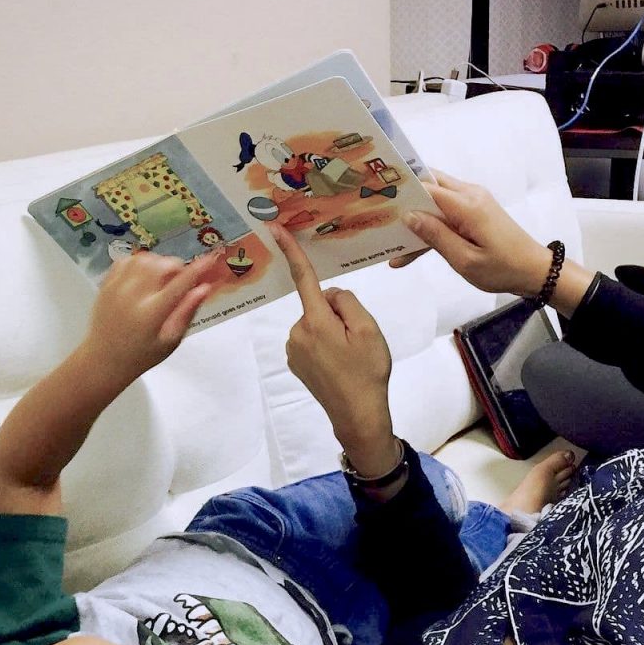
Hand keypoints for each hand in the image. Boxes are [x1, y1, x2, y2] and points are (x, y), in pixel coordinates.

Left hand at [82, 251, 216, 382]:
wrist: (104, 359)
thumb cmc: (142, 354)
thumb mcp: (171, 340)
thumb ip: (187, 312)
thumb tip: (204, 289)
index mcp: (152, 313)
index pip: (180, 283)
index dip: (197, 269)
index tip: (210, 259)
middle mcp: (133, 295)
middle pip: (161, 265)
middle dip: (176, 267)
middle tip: (180, 281)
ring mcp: (117, 286)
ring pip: (144, 258)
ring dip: (159, 263)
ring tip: (162, 279)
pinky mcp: (107, 283)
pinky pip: (126, 260)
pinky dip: (140, 262)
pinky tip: (144, 276)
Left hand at [271, 224, 398, 475]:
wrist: (357, 415)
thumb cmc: (367, 372)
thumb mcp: (368, 329)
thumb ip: (346, 302)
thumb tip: (329, 296)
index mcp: (316, 321)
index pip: (303, 278)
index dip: (291, 252)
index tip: (274, 229)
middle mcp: (297, 332)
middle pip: (318, 305)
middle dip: (337, 315)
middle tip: (356, 342)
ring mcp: (294, 349)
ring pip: (316, 323)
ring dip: (331, 332)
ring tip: (349, 356)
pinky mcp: (296, 362)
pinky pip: (311, 340)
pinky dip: (325, 346)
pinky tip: (339, 364)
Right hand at [391, 170, 551, 297]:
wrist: (534, 271)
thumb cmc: (503, 269)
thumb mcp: (465, 260)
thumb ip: (436, 236)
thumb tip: (409, 216)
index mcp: (468, 205)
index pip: (427, 188)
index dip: (402, 193)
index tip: (378, 199)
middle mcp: (470, 195)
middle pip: (430, 185)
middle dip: (405, 199)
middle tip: (378, 212)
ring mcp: (474, 201)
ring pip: (435, 200)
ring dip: (416, 218)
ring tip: (392, 241)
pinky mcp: (475, 212)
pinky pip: (446, 212)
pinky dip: (430, 226)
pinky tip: (412, 249)